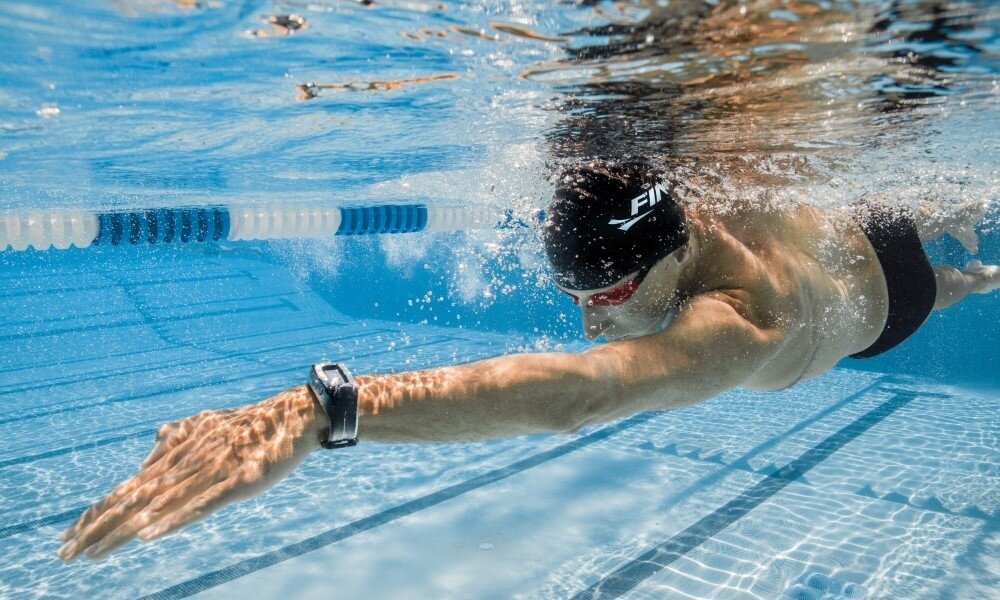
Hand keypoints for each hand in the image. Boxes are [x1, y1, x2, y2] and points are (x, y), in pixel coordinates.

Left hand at [58, 386, 326, 561]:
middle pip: (133, 498)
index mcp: (177, 453)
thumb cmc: (252, 424)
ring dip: (123, 531)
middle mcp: (186, 462)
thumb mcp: (209, 424)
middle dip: (97, 527)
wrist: (295, 414)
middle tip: (66, 554)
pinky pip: (201, 504)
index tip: (70, 535)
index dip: (97, 510)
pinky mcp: (237, 480)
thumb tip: (154, 443)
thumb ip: (179, 434)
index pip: (128, 486)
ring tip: (94, 553)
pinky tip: (149, 535)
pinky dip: (173, 520)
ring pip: (159, 505)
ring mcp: (211, 470)